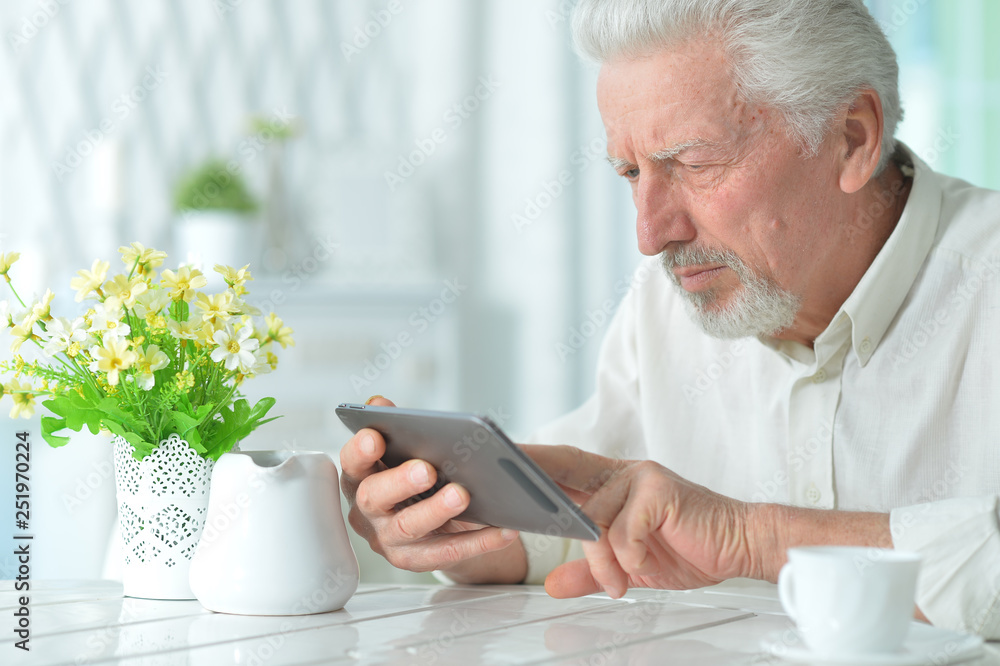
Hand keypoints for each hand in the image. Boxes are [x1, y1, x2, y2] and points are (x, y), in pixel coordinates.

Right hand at [339, 396, 524, 581]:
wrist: (430, 522)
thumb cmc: (414, 476)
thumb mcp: (404, 451)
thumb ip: (395, 426)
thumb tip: (378, 403)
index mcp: (361, 477)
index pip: (352, 463)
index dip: (359, 451)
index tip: (375, 436)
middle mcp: (367, 511)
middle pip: (374, 497)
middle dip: (401, 481)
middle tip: (428, 469)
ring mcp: (388, 539)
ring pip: (409, 527)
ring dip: (437, 511)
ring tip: (463, 495)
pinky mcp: (414, 560)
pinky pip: (446, 553)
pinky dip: (477, 542)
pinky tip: (502, 528)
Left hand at [524, 445, 753, 598]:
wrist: (742, 545)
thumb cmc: (691, 547)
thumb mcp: (631, 568)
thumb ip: (592, 572)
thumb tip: (551, 585)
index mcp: (612, 483)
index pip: (562, 469)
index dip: (529, 465)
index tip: (492, 465)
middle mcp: (623, 472)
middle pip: (564, 467)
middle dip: (530, 473)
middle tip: (502, 490)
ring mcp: (641, 477)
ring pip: (595, 519)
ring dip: (602, 560)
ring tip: (618, 585)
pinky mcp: (660, 490)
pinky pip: (625, 530)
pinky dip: (629, 556)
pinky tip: (643, 568)